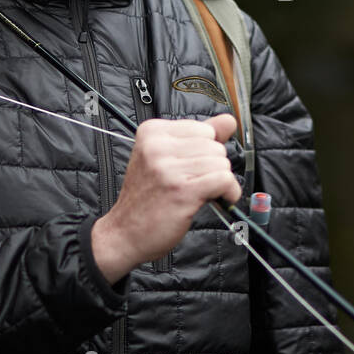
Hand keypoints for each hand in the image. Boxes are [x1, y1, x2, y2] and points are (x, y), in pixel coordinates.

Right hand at [91, 114, 239, 283]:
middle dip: (214, 166)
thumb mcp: (165, 158)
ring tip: (203, 193)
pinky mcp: (182, 190)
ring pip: (221, 163)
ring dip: (221, 181)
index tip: (193, 167)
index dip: (206, 150)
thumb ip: (198, 138)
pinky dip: (229, 191)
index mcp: (152, 132)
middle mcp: (157, 146)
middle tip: (195, 183)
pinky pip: (224, 179)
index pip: (204, 128)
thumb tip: (229, 120)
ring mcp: (168, 168)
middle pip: (215, 146)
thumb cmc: (146, 198)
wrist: (124, 233)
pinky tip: (219, 198)